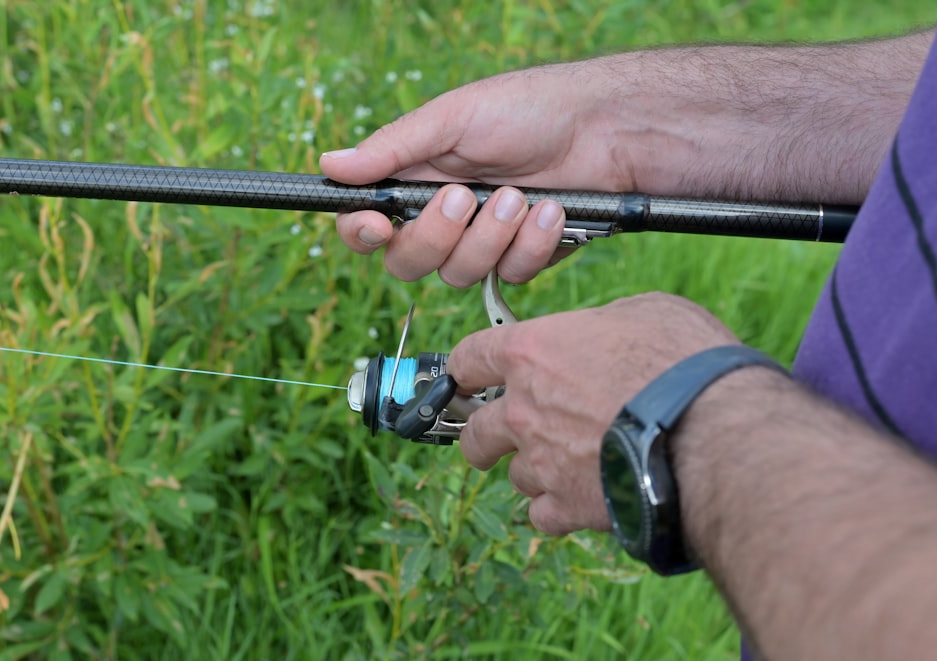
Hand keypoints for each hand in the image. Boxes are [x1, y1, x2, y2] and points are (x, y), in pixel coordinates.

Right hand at [319, 62, 650, 286]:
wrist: (607, 130)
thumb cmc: (529, 109)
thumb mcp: (455, 118)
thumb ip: (392, 149)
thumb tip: (329, 165)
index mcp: (416, 180)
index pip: (365, 225)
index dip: (363, 235)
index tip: (380, 227)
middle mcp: (442, 217)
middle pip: (407, 262)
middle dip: (438, 235)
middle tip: (465, 196)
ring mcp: (482, 242)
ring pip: (459, 273)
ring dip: (491, 235)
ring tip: (521, 195)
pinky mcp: (520, 258)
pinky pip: (507, 275)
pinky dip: (530, 245)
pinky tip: (552, 212)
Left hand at [445, 292, 738, 534]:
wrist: (713, 432)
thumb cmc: (684, 361)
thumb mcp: (643, 313)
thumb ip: (599, 327)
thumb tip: (599, 336)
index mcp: (532, 353)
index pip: (470, 358)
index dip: (465, 368)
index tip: (468, 377)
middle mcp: (524, 409)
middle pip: (474, 431)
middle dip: (481, 435)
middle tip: (495, 438)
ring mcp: (542, 462)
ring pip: (515, 475)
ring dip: (534, 471)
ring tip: (568, 465)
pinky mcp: (568, 506)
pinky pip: (543, 515)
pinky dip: (558, 509)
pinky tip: (580, 499)